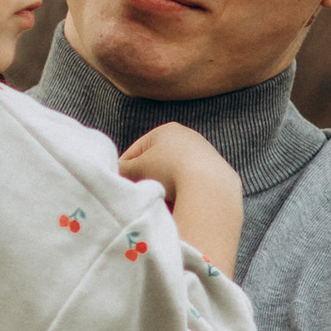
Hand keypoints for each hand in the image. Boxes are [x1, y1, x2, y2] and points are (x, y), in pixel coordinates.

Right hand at [118, 125, 245, 271]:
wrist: (210, 186)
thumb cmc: (169, 171)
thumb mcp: (137, 169)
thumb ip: (122, 169)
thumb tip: (114, 173)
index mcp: (166, 129)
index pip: (135, 151)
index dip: (124, 170)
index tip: (121, 186)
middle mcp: (187, 136)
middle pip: (156, 161)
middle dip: (146, 177)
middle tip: (140, 194)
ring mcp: (204, 152)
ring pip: (174, 172)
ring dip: (165, 185)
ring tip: (161, 200)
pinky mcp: (216, 170)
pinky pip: (192, 182)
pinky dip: (184, 190)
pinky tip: (181, 201)